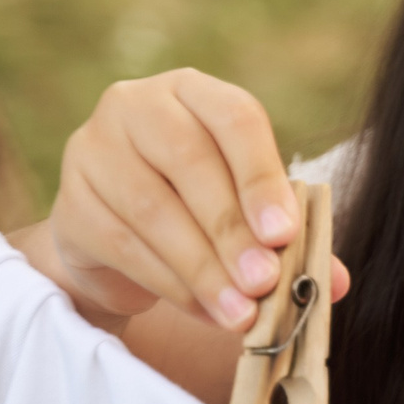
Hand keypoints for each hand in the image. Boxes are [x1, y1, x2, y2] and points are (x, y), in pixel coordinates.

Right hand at [19, 68, 343, 334]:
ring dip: (203, 268)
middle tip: (264, 282)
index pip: (233, 117)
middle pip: (188, 160)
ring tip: (240, 311)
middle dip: (232, 230)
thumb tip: (335, 281)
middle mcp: (136, 105)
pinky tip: (204, 308)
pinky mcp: (69, 202)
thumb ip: (290, 238)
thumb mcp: (246, 211)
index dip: (261, 176)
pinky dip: (170, 283)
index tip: (284, 233)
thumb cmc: (197, 210)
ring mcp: (93, 149)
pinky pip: (123, 245)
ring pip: (153, 209)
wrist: (117, 240)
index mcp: (192, 91)